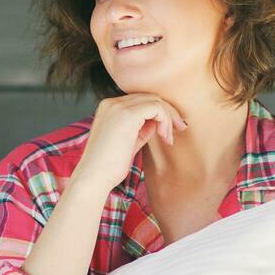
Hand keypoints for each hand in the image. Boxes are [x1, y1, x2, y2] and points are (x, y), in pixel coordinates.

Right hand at [71, 93, 188, 194]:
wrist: (94, 177)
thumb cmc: (108, 166)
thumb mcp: (128, 143)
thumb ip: (141, 130)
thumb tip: (156, 123)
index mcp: (109, 108)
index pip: (140, 101)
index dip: (159, 113)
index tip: (168, 131)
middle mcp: (112, 103)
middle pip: (149, 97)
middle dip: (168, 113)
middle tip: (180, 129)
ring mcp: (118, 107)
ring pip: (155, 101)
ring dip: (168, 118)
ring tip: (169, 138)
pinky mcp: (127, 115)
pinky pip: (156, 107)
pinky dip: (165, 120)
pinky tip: (164, 137)